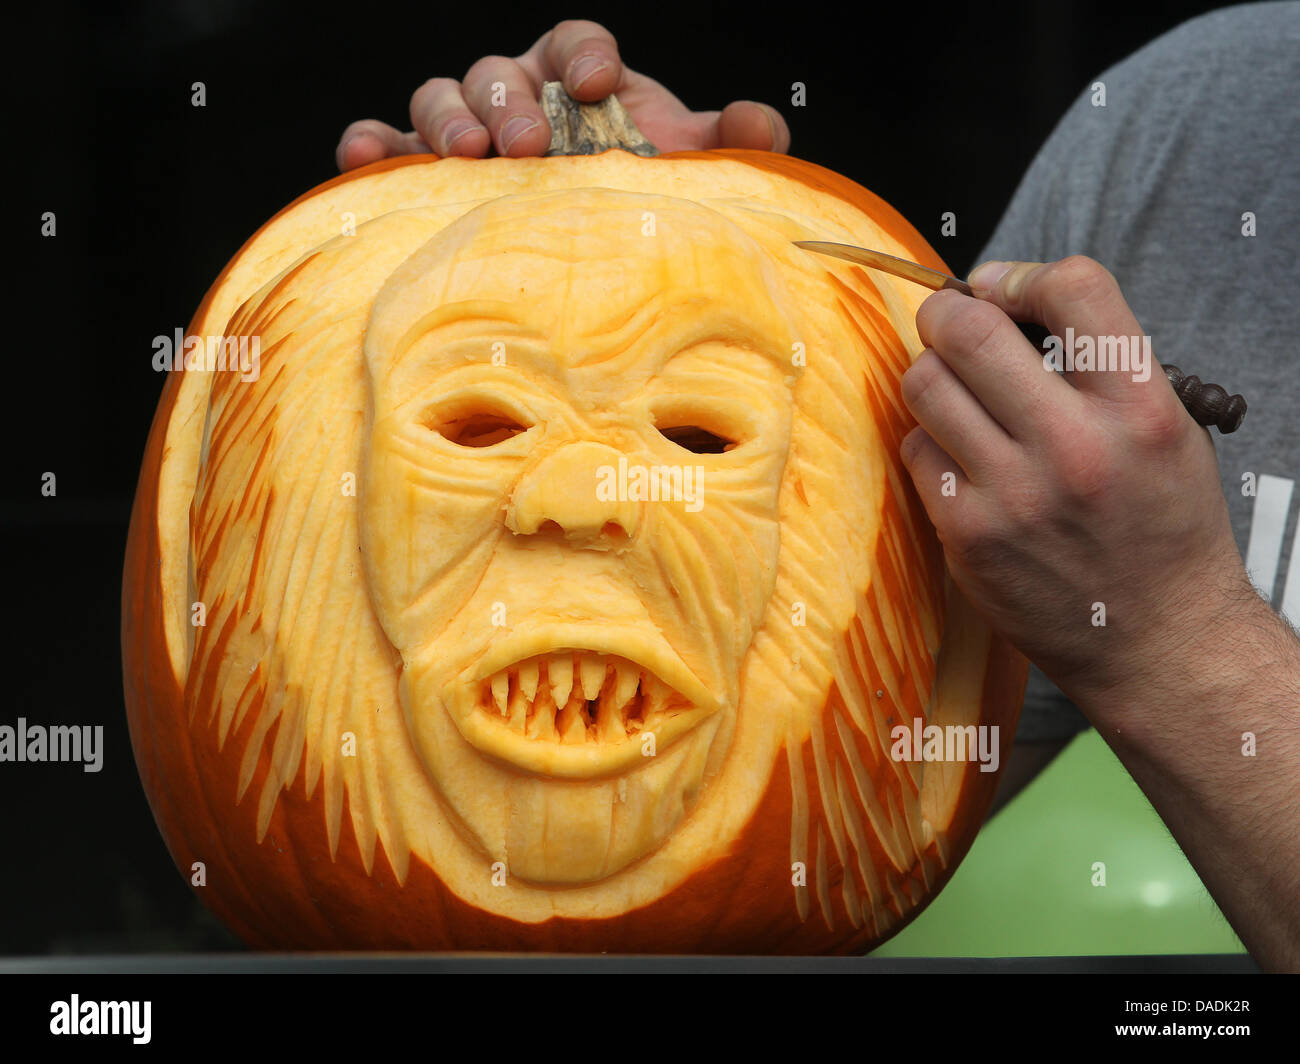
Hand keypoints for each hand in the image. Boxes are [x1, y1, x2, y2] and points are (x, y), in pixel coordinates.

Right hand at [335, 19, 789, 170]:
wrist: (588, 268)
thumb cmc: (630, 203)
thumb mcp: (683, 174)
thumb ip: (725, 146)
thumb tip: (760, 126)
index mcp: (577, 84)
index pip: (574, 43)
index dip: (583, 52)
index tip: (597, 83)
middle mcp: (517, 96)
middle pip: (499, 69)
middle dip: (511, 97)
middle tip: (528, 141)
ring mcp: (465, 132)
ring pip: (439, 97)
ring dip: (447, 118)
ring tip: (464, 153)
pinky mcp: (420, 173)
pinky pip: (385, 147)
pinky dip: (370, 146)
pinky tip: (364, 156)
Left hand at [899, 256, 1256, 710]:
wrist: (1158, 641)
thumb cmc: (1160, 529)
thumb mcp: (1167, 431)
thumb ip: (1099, 366)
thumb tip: (1007, 303)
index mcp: (1141, 407)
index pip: (1073, 288)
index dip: (1022, 274)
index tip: (1001, 288)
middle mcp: (1076, 447)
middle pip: (970, 332)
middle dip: (946, 313)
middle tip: (949, 321)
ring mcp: (1014, 494)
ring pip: (926, 386)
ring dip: (932, 375)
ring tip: (955, 391)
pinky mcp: (967, 535)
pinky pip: (917, 452)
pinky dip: (930, 442)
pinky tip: (960, 458)